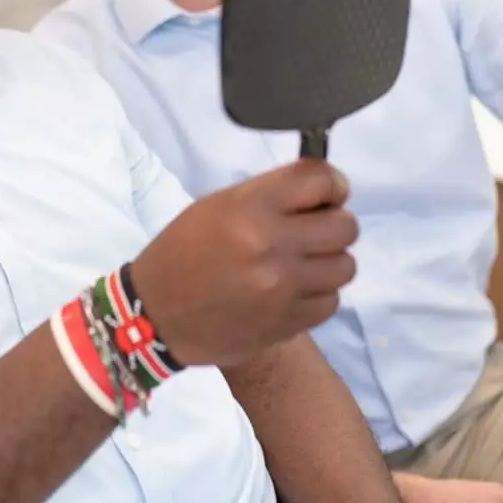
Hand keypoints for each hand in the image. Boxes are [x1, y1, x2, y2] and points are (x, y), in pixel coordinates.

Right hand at [131, 158, 357, 367]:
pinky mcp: (287, 322)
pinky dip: (319, 293)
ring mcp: (282, 287)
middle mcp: (271, 244)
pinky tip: (294, 289)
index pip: (322, 180)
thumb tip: (325, 192)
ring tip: (304, 262)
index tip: (327, 194)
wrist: (156, 314)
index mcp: (250, 208)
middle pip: (345, 226)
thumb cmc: (184, 250)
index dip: (333, 184)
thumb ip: (271, 194)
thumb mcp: (218, 205)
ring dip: (329, 261)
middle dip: (335, 223)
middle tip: (313, 229)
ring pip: (345, 266)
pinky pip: (331, 301)